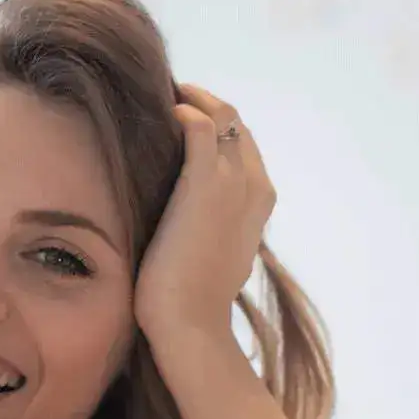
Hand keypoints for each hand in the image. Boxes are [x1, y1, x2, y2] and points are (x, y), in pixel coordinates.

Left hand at [135, 84, 275, 343]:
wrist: (190, 322)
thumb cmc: (193, 295)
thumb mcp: (214, 249)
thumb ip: (213, 220)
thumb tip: (188, 211)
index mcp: (261, 197)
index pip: (242, 139)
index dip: (212, 120)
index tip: (179, 113)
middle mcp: (254, 182)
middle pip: (234, 119)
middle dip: (202, 101)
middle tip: (164, 96)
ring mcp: (233, 181)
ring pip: (220, 114)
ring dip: (190, 98)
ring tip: (156, 96)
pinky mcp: (204, 183)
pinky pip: (198, 124)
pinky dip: (182, 110)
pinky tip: (159, 115)